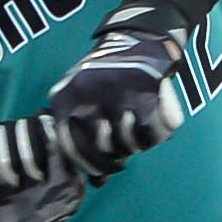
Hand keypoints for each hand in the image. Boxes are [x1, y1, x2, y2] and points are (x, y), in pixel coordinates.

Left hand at [48, 25, 190, 179]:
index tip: (102, 168)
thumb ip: (84, 139)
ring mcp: (115, 95)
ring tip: (137, 129)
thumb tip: (96, 184)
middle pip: (102, 150)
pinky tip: (155, 124)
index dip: (88, 164)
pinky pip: (150, 135)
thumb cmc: (106, 77)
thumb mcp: (83, 99)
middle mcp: (87, 96)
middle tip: (124, 146)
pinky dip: (155, 135)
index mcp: (65, 98)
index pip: (70, 148)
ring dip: (136, 144)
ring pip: (128, 145)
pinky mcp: (145, 94)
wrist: (139, 37)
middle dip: (116, 154)